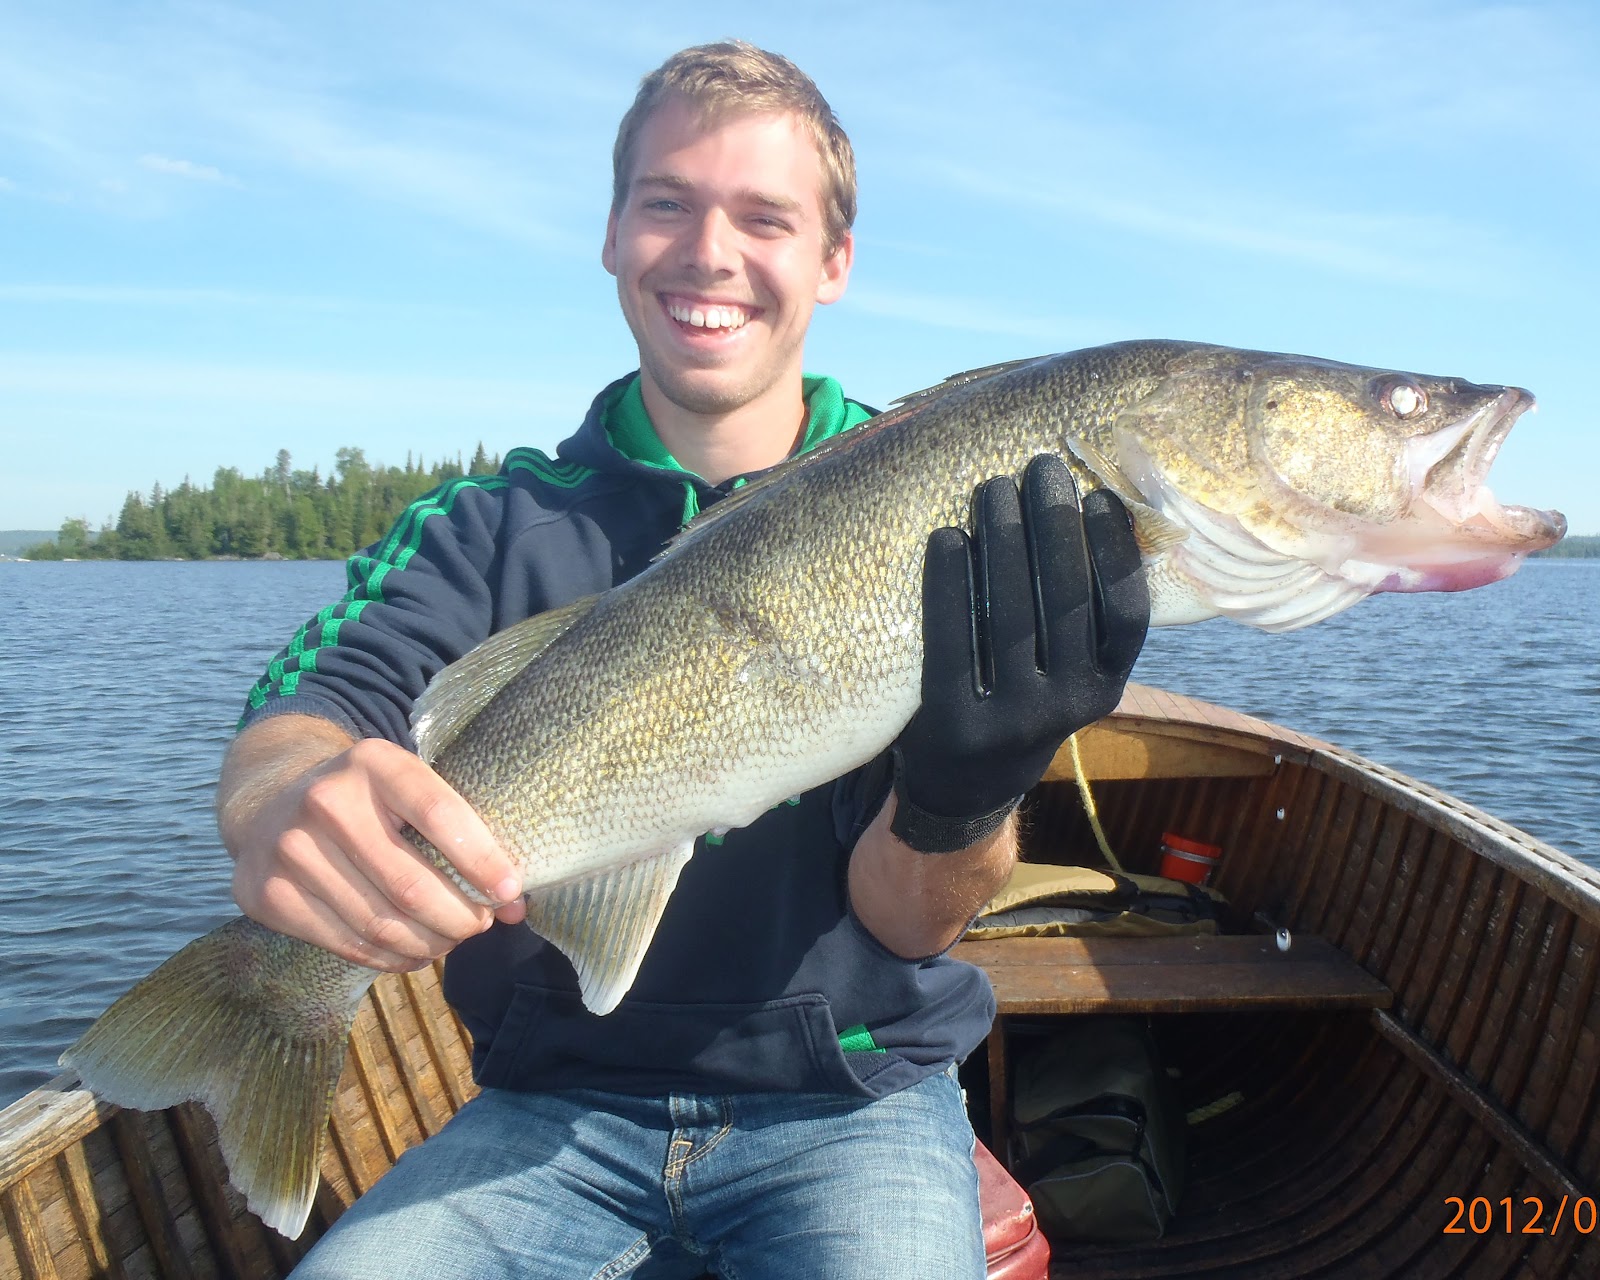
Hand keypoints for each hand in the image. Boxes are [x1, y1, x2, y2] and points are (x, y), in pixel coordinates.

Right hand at [221, 717, 525, 970]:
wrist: (270, 800)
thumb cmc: (365, 798)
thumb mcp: (407, 786)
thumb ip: (461, 832)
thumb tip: (515, 902)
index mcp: (373, 762)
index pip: (439, 815)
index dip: (482, 860)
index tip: (510, 891)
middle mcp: (326, 802)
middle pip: (411, 886)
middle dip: (460, 917)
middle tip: (480, 923)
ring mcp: (291, 851)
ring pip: (382, 924)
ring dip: (430, 943)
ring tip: (450, 938)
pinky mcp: (268, 895)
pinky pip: (348, 945)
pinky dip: (392, 958)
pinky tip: (413, 951)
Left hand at [890, 455, 1148, 852]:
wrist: (965, 785)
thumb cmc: (1020, 699)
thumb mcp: (1067, 672)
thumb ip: (1081, 617)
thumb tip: (1096, 508)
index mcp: (1107, 689)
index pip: (1125, 613)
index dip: (1116, 551)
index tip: (1100, 494)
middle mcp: (1069, 707)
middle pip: (1066, 601)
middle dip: (1055, 524)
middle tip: (1040, 466)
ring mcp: (1012, 719)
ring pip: (1011, 614)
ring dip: (1003, 539)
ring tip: (992, 487)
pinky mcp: (955, 723)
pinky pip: (953, 639)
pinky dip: (949, 582)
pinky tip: (946, 536)